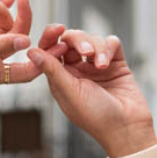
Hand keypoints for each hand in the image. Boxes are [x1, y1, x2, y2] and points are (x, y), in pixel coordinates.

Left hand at [26, 30, 156, 156]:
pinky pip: (110, 42)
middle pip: (71, 40)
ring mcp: (96, 66)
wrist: (127, 127)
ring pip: (92, 39)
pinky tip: (108, 64)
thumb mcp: (70, 92)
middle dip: (78, 40)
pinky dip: (109, 49)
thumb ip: (51, 70)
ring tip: (102, 66)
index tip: (56, 30)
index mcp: (61, 80)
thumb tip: (29, 52)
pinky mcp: (115, 63)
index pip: (51, 50)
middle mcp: (77, 71)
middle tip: (86, 50)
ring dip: (97, 48)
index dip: (51, 37)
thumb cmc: (96, 117)